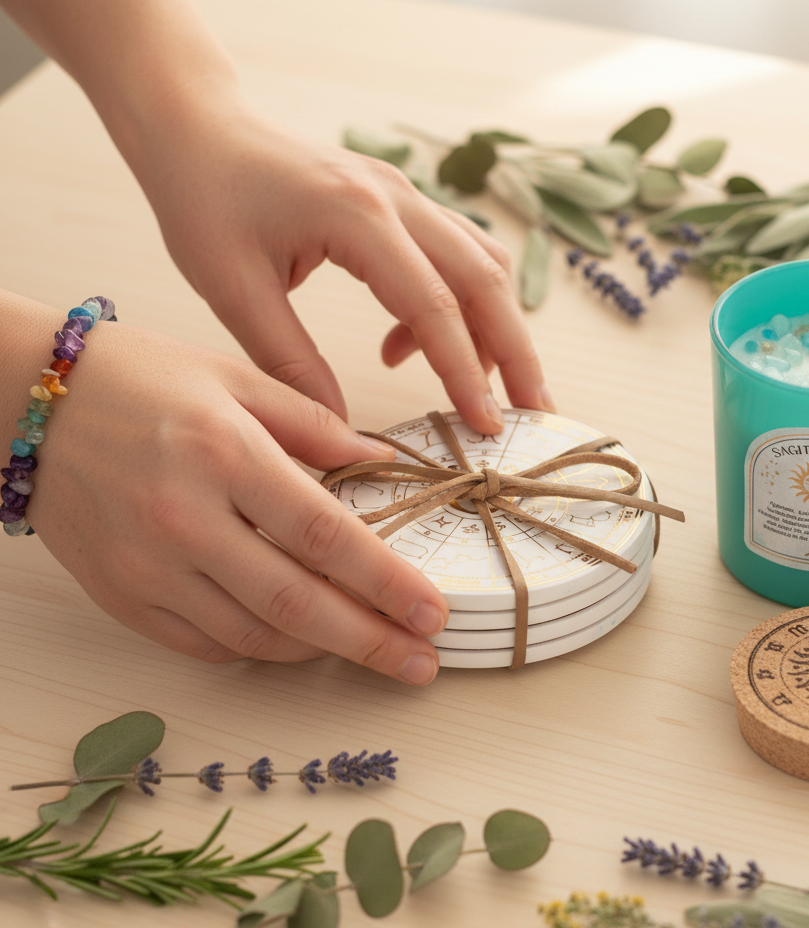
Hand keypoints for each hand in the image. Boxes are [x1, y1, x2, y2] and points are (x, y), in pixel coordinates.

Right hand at [31, 321, 447, 683]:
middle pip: (297, 604)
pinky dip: (258, 650)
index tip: (432, 612)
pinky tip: (297, 643)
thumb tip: (380, 460)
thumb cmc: (137, 377)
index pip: (326, 537)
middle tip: (421, 664)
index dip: (387, 584)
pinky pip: (202, 643)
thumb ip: (312, 422)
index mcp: (225, 455)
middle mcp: (185, 519)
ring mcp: (147, 566)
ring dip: (321, 653)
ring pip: (252, 635)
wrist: (29, 399)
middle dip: (371, 642)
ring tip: (371, 652)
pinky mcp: (120, 595)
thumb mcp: (234, 377)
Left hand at [133, 96, 552, 431]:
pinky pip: (455, 256)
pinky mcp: (402, 203)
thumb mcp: (232, 289)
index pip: (434, 305)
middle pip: (486, 279)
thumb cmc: (203, 198)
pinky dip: (454, 308)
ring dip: (499, 328)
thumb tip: (339, 431)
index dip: (465, 372)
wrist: (199, 128)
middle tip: (536, 413)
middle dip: (516, 352)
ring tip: (494, 392)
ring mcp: (406, 195)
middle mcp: (397, 198)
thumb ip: (290, 362)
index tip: (486, 427)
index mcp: (357, 215)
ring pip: (482, 264)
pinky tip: (406, 348)